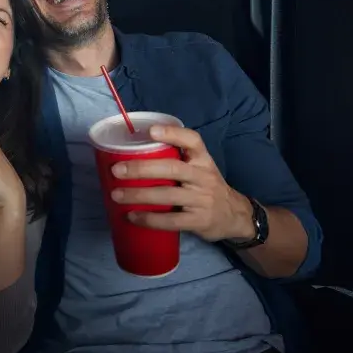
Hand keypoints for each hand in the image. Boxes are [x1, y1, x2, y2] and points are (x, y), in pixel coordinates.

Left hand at [110, 124, 254, 241]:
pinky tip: (132, 216)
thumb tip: (133, 156)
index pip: (192, 141)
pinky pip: (171, 221)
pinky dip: (149, 219)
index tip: (150, 130)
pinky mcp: (199, 221)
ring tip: (116, 195)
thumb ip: (176, 161)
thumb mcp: (200, 169)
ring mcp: (202, 200)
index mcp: (203, 160)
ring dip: (139, 194)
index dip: (172, 133)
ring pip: (168, 195)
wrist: (235, 216)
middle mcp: (203, 177)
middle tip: (116, 170)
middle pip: (172, 168)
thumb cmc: (207, 188)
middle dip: (142, 168)